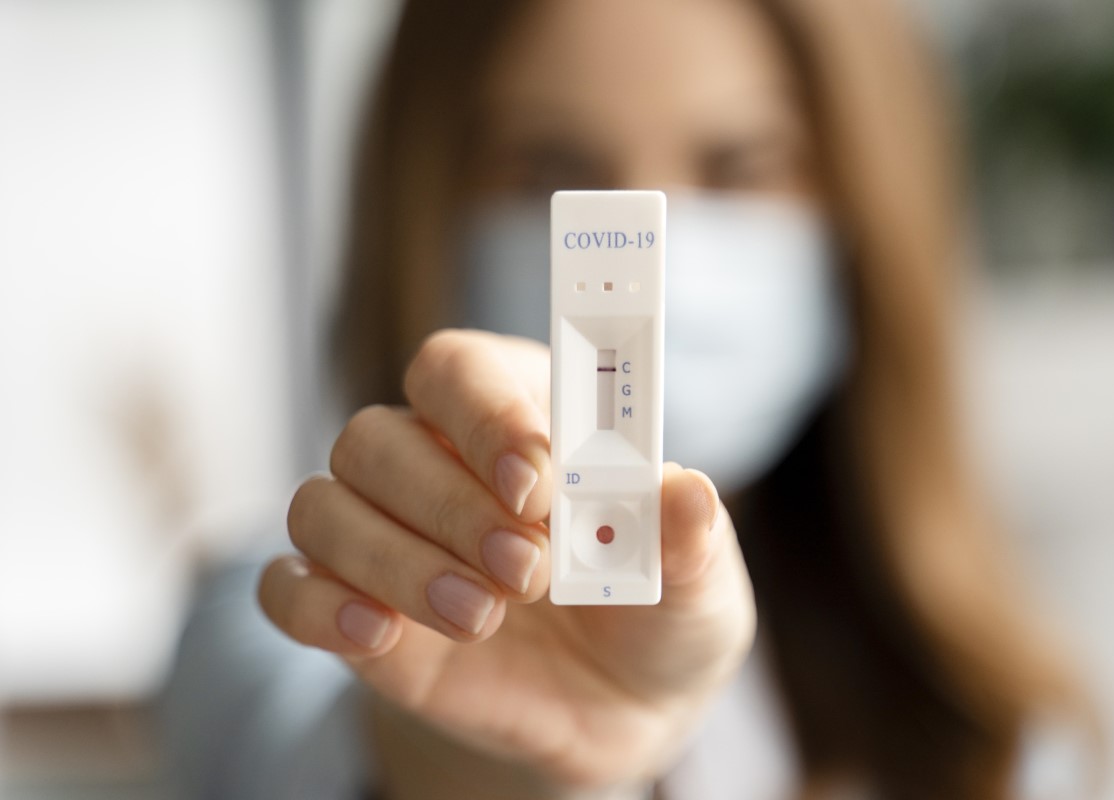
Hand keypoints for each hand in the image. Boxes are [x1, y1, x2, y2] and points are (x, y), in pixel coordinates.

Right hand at [258, 330, 755, 791]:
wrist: (621, 705)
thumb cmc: (657, 609)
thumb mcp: (698, 582)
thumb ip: (689, 538)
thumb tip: (687, 494)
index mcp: (518, 417)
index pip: (459, 371)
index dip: (485, 415)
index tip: (537, 478)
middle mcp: (436, 460)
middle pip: (378, 437)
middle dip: (449, 505)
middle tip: (528, 568)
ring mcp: (386, 533)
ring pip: (323, 507)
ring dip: (394, 560)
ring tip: (483, 616)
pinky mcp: (353, 606)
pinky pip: (287, 589)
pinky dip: (316, 608)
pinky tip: (380, 636)